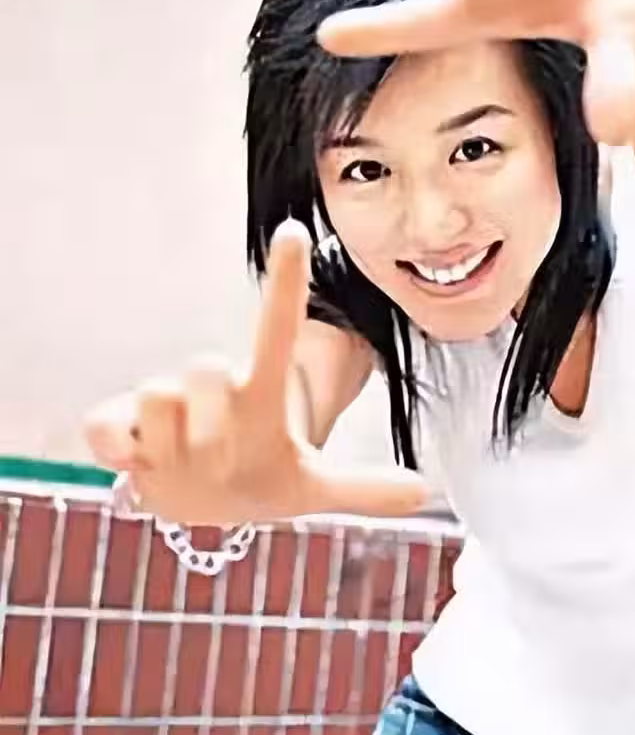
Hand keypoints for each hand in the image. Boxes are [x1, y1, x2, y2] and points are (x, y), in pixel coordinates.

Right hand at [85, 223, 427, 525]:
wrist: (200, 503)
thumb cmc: (259, 481)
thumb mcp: (311, 492)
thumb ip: (362, 488)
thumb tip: (423, 491)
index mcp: (259, 395)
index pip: (276, 330)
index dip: (286, 283)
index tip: (295, 231)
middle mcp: (212, 388)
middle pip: (205, 369)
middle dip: (211, 421)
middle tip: (220, 457)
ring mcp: (163, 405)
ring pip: (162, 396)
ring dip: (173, 444)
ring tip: (186, 461)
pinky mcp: (116, 425)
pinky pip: (109, 428)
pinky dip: (121, 448)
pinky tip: (138, 462)